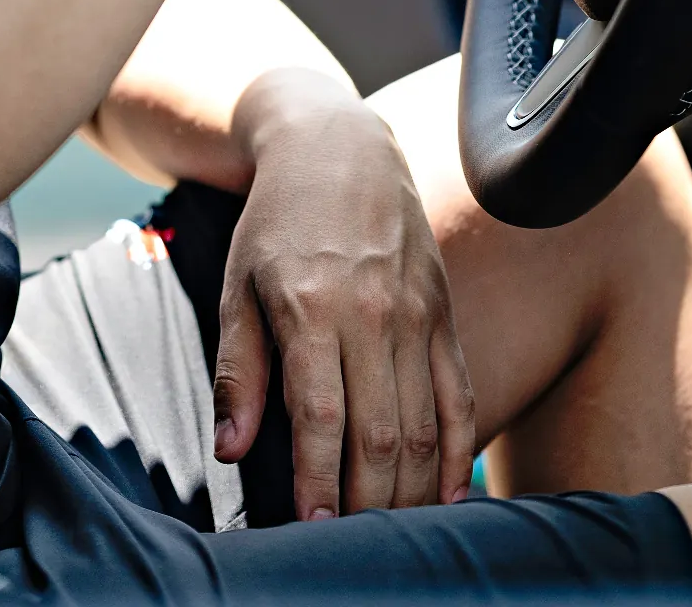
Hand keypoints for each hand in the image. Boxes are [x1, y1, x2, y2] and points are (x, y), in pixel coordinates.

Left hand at [213, 71, 474, 516]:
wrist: (338, 146)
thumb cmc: (276, 220)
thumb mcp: (238, 284)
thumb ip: (237, 370)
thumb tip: (231, 450)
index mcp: (311, 306)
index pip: (322, 420)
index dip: (320, 484)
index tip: (310, 529)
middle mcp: (371, 312)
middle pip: (381, 435)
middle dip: (365, 503)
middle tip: (348, 545)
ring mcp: (415, 313)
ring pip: (425, 427)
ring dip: (408, 491)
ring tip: (386, 532)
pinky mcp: (444, 311)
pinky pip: (460, 396)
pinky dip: (457, 454)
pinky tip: (443, 495)